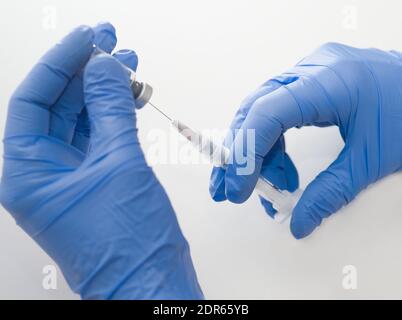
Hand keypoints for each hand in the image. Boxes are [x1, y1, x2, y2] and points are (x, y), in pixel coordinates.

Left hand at [0, 23, 202, 298]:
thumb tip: (105, 67)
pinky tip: (133, 95)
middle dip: (86, 71)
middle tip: (110, 43)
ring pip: (83, 119)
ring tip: (129, 64)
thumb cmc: (128, 243)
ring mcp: (73, 177)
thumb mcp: (119, 164)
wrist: (154, 282)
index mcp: (29, 173)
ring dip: (106, 90)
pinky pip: (102, 136)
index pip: (34, 101)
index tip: (86, 39)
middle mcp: (45, 174)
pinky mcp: (98, 180)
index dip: (60, 63)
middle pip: (59, 106)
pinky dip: (117, 113)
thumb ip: (110, 108)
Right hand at [210, 42, 401, 238]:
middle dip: (240, 154)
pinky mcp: (310, 84)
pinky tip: (281, 170)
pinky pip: (278, 112)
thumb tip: (300, 222)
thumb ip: (332, 192)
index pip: (268, 114)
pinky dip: (274, 144)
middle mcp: (312, 71)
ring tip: (266, 189)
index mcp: (329, 82)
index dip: (246, 153)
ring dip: (257, 154)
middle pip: (256, 111)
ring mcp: (309, 74)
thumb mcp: (373, 158)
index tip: (238, 188)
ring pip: (262, 112)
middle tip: (231, 189)